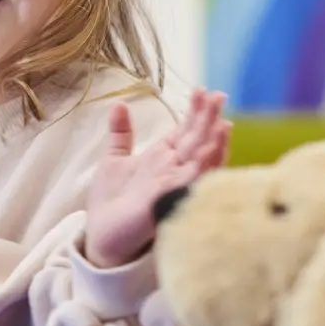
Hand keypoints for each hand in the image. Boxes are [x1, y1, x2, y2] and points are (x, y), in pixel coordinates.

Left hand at [85, 88, 229, 267]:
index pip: (185, 130)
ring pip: (201, 160)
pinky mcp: (170, 200)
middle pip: (197, 139)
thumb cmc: (111, 202)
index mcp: (162, 158)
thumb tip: (119, 104)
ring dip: (213, 141)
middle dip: (208, 118)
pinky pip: (191, 181)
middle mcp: (173, 169)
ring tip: (223, 120)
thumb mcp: (113, 160)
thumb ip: (120, 133)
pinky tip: (210, 150)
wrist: (102, 235)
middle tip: (219, 94)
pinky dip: (202, 167)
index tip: (202, 90)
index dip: (194, 111)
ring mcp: (174, 185)